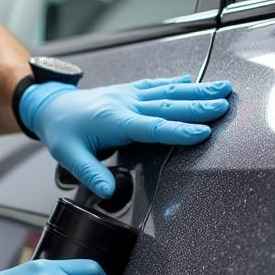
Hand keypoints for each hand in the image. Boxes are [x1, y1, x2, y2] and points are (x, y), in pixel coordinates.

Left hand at [19, 75, 231, 197]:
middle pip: (168, 105)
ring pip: (167, 91)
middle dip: (198, 106)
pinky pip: (156, 85)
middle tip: (225, 106)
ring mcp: (128, 95)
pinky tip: (192, 82)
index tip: (203, 132)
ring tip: (222, 89)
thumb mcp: (69, 156)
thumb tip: (108, 192)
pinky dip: (176, 83)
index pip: (152, 127)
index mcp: (114, 120)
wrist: (50, 105)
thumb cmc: (61, 130)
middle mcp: (125, 103)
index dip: (178, 130)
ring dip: (196, 91)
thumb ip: (90, 174)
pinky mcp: (128, 91)